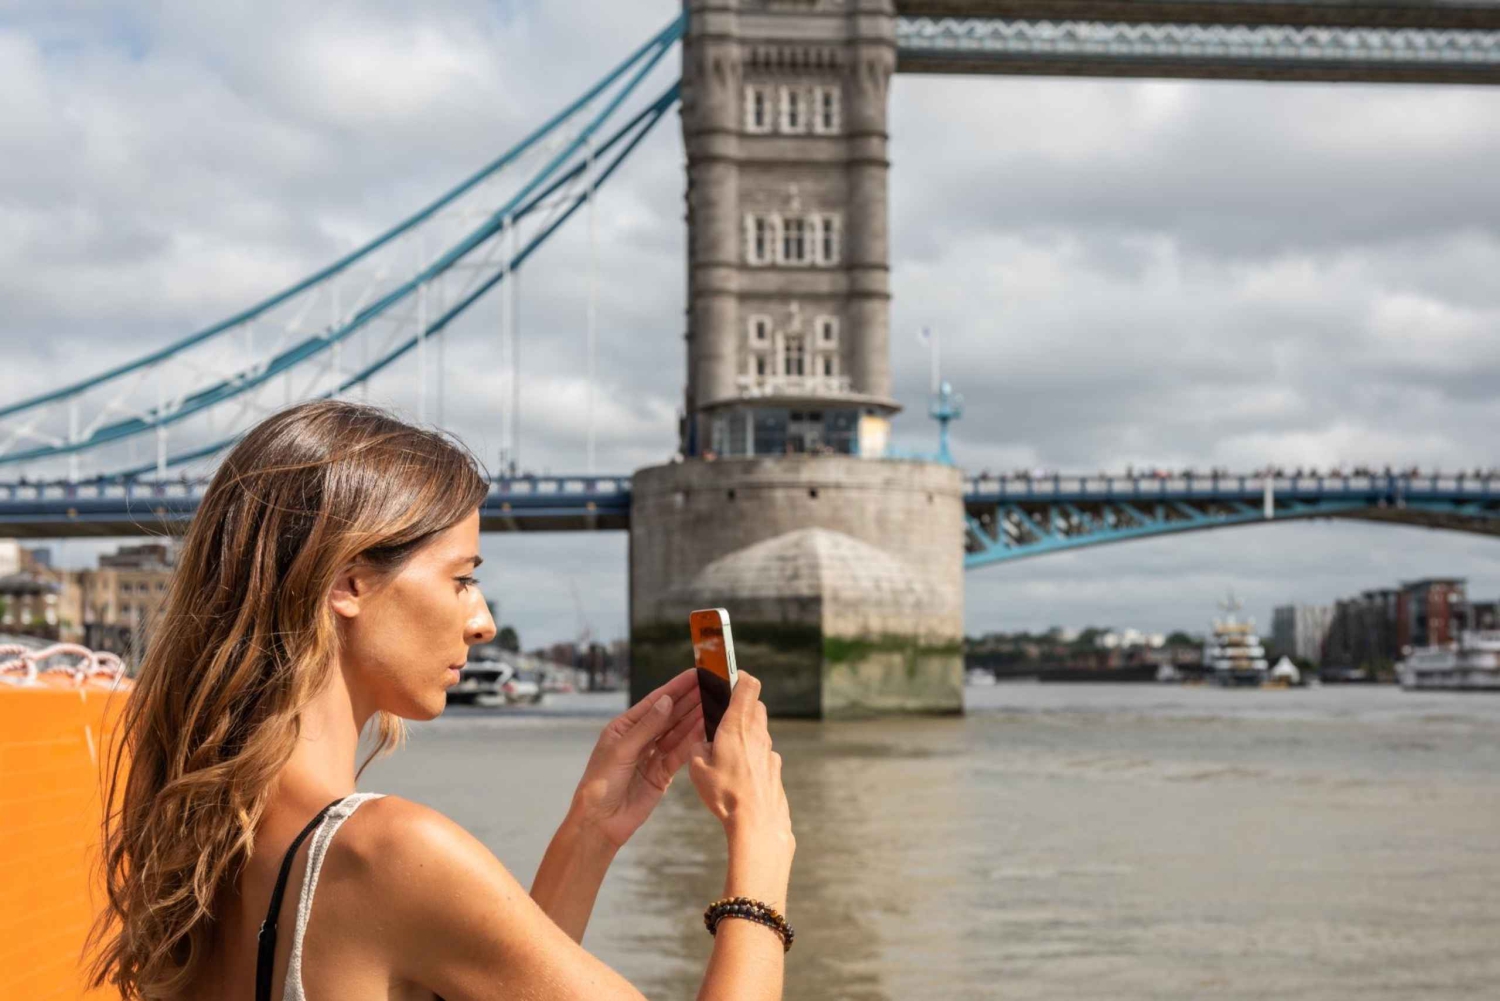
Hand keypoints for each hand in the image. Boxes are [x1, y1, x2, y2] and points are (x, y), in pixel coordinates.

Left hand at [568, 669, 704, 848]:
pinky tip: (705, 729)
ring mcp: (652, 756)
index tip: (694, 674)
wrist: (601, 822)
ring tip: (714, 704)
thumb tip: (666, 701)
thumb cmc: (600, 784)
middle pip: (669, 715)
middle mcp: (640, 739)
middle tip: (711, 686)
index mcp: (624, 727)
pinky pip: (679, 754)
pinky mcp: (662, 774)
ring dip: (694, 719)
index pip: (654, 702)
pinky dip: (692, 742)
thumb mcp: (622, 750)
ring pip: (677, 733)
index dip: (675, 688)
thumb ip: (647, 727)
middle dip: (689, 700)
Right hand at [687, 673, 794, 910]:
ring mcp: (769, 751)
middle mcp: (757, 733)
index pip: (747, 686)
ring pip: (760, 730)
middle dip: (741, 705)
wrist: (757, 824)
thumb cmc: (725, 794)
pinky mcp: (775, 769)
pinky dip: (753, 754)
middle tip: (723, 714)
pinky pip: (763, 753)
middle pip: (755, 706)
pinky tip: (740, 772)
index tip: (731, 675)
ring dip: (747, 731)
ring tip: (728, 748)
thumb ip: (697, 748)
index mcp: (736, 726)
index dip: (740, 676)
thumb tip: (702, 743)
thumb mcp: (697, 769)